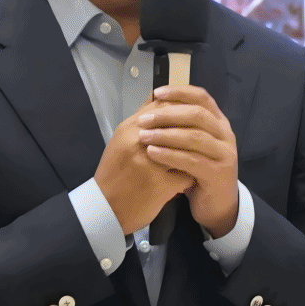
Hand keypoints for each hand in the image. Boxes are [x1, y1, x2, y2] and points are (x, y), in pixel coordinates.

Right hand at [95, 97, 194, 234]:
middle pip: (178, 125)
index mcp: (129, 129)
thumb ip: (141, 121)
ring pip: (186, 149)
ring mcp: (151, 164)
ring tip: (197, 157)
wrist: (105, 207)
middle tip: (199, 136)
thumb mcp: (121, 141)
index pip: (163, 106)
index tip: (189, 116)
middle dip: (191, 130)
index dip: (181, 109)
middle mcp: (139, 142)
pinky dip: (190, 178)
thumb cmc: (115, 173)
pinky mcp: (161, 185)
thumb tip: (160, 98)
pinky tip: (188, 180)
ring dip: (193, 153)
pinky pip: (187, 175)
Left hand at [139, 85, 239, 236]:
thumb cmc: (198, 171)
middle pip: (197, 114)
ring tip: (143, 137)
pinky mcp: (219, 173)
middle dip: (168, 114)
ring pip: (195, 137)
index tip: (156, 93)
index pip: (202, 97)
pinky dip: (170, 155)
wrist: (217, 205)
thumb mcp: (189, 145)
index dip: (179, 92)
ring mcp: (225, 153)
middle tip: (144, 119)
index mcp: (218, 122)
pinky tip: (152, 154)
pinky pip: (192, 160)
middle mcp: (225, 134)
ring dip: (166, 135)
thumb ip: (178, 125)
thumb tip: (153, 102)